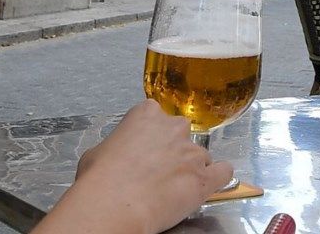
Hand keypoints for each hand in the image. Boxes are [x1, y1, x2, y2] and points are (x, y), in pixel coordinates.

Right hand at [55, 101, 232, 233]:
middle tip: (158, 170)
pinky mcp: (203, 178)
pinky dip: (218, 178)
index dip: (151, 135)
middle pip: (181, 134)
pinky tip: (211, 183)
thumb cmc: (100, 180)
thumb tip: (116, 154)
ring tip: (174, 188)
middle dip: (173, 150)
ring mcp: (192, 152)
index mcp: (147, 114)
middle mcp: (174, 128)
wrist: (113, 205)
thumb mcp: (97, 151)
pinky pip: (223, 173)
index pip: (156, 115)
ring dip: (191, 168)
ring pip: (200, 156)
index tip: (146, 148)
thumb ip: (117, 145)